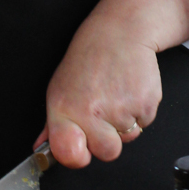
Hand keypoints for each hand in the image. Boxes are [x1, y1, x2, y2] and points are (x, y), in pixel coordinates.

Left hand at [38, 13, 160, 167]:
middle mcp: (92, 112)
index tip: (80, 147)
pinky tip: (130, 89)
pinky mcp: (146, 104)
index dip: (77, 156)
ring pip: (129, 137)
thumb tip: (42, 149)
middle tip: (105, 112)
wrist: (120, 33)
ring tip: (117, 94)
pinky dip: (140, 110)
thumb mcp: (61, 88)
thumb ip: (53, 124)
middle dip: (109, 139)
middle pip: (107, 153)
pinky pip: (145, 123)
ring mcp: (122, 110)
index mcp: (65, 110)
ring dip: (125, 122)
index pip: (69, 154)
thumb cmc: (88, 59)